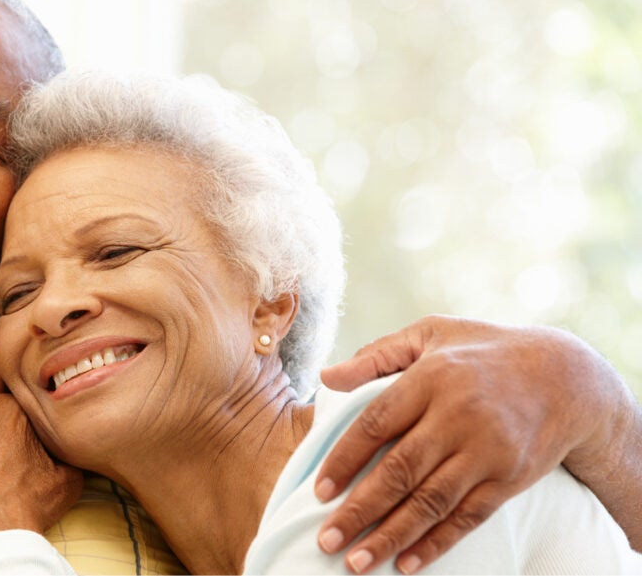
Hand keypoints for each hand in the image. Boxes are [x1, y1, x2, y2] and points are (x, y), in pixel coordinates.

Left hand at [314, 314, 640, 573]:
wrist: (566, 378)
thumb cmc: (483, 352)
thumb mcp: (431, 334)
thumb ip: (377, 355)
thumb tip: (326, 377)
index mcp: (431, 378)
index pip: (376, 423)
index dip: (344, 460)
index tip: (320, 491)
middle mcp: (458, 416)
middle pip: (400, 470)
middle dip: (359, 510)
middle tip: (327, 539)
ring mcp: (487, 450)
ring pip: (430, 502)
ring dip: (391, 536)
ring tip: (357, 562)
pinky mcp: (509, 478)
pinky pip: (467, 517)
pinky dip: (436, 543)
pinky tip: (407, 564)